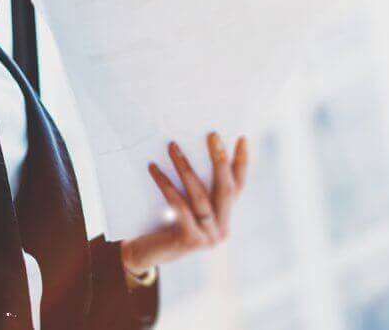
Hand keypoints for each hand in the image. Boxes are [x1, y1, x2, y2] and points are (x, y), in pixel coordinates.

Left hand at [120, 133, 248, 274]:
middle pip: (225, 190)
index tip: (241, 138)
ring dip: (186, 167)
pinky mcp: (191, 241)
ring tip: (172, 146)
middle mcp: (222, 229)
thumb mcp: (185, 204)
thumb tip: (188, 147)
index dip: (241, 163)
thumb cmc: (165, 222)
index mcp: (224, 218)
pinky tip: (154, 168)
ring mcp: (209, 237)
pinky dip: (166, 185)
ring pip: (200, 196)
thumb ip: (196, 188)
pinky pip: (179, 206)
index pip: (238, 186)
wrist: (147, 253)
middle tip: (212, 134)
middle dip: (219, 159)